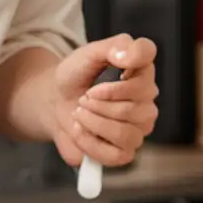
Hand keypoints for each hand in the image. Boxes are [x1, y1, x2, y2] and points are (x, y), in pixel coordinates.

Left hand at [48, 35, 157, 169]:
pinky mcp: (125, 151)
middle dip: (98, 103)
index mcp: (141, 70)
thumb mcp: (87, 54)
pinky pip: (116, 156)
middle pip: (134, 107)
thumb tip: (127, 56)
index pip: (147, 59)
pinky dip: (91, 144)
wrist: (55, 101)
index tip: (96, 83)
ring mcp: (139, 128)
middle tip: (83, 99)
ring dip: (94, 123)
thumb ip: (112, 47)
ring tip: (80, 113)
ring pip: (126, 133)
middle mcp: (147, 100)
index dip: (120, 76)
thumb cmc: (75, 76)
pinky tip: (80, 131)